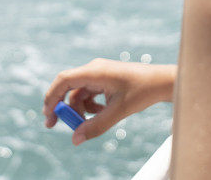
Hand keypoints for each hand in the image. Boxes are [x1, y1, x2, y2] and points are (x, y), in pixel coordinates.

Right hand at [42, 58, 175, 145]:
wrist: (162, 81)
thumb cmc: (143, 91)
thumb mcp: (119, 111)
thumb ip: (96, 126)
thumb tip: (75, 139)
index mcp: (95, 71)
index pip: (64, 80)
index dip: (52, 97)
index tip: (48, 115)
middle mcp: (94, 70)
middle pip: (68, 88)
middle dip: (63, 107)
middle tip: (54, 125)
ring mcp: (99, 74)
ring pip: (78, 93)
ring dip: (80, 109)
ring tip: (92, 121)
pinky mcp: (104, 79)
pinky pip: (88, 93)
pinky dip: (90, 106)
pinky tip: (101, 113)